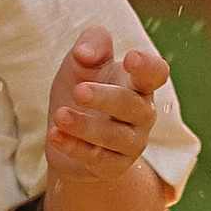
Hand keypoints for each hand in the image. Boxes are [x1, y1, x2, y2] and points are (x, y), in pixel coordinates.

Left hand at [47, 25, 168, 177]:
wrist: (67, 133)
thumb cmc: (83, 89)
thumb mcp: (82, 61)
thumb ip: (91, 43)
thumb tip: (85, 52)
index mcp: (139, 84)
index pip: (156, 73)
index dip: (148, 66)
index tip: (129, 57)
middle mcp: (141, 114)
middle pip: (131, 105)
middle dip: (105, 98)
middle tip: (78, 91)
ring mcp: (131, 143)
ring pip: (114, 136)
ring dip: (85, 126)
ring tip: (59, 115)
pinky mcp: (113, 166)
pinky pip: (97, 159)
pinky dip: (74, 147)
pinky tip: (55, 135)